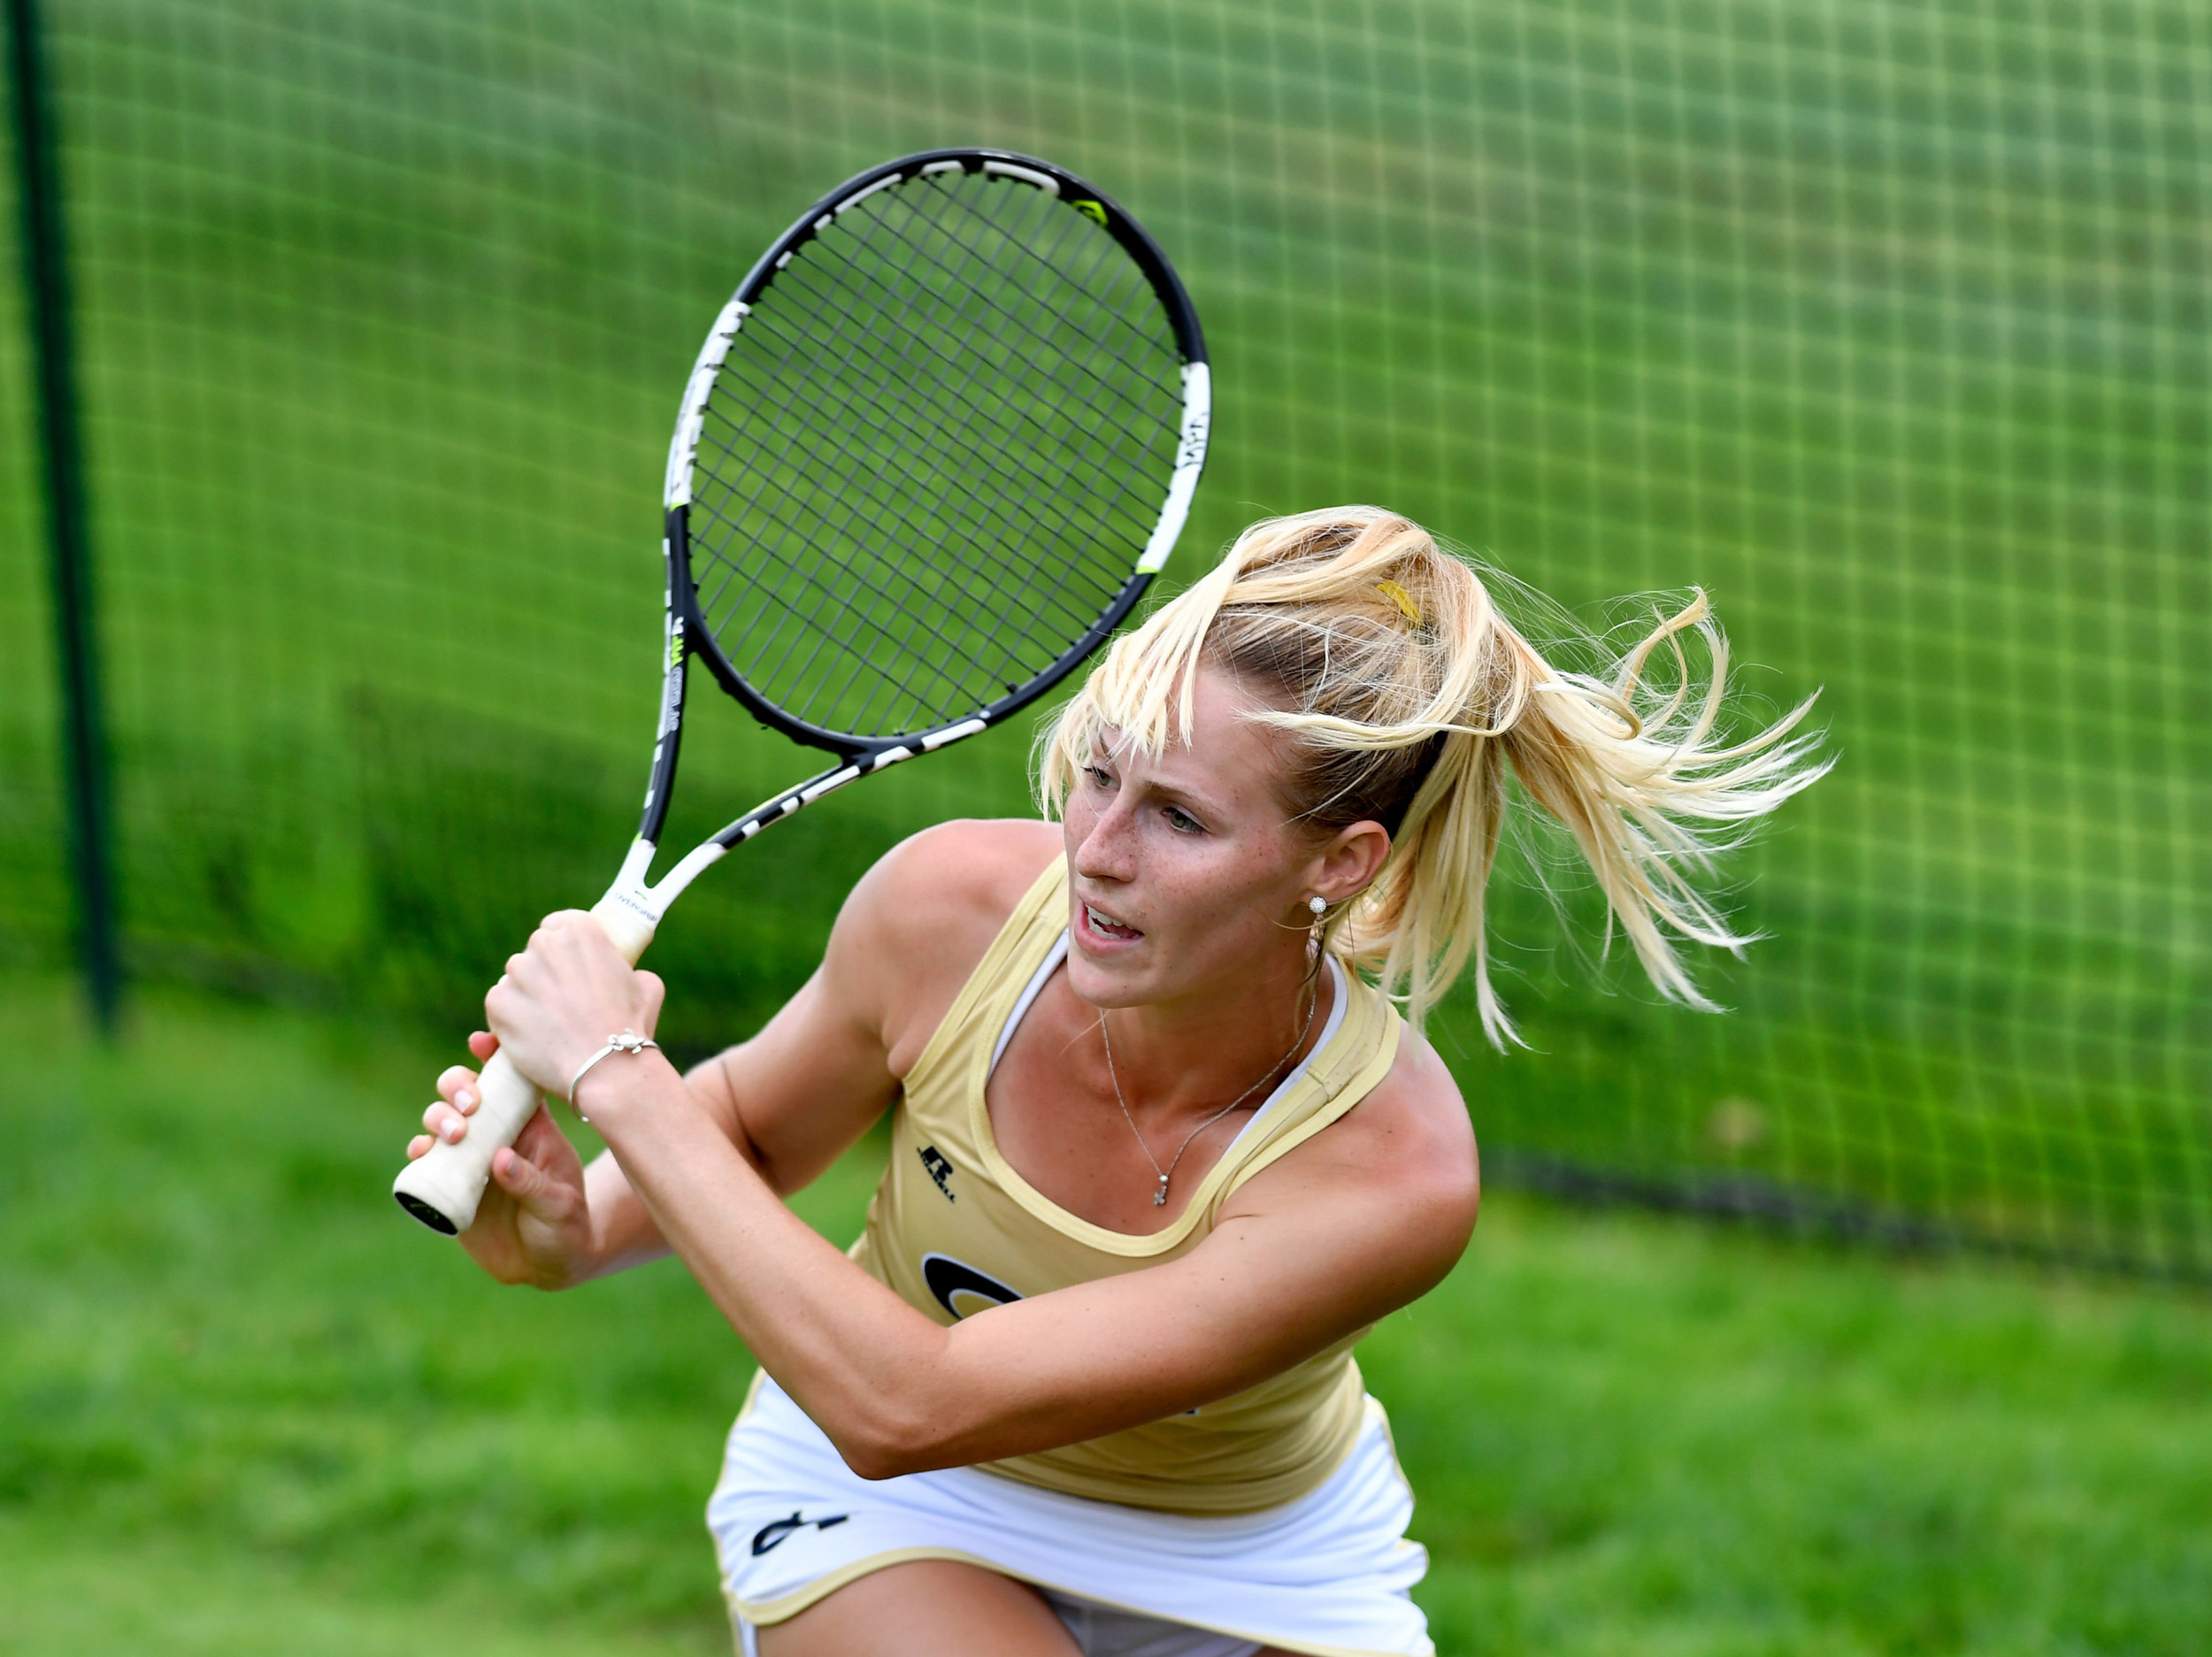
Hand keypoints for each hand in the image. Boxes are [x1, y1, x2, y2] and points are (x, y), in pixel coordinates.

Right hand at [408, 1031, 593, 1287]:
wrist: (546, 1265)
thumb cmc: (565, 1226)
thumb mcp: (560, 1206)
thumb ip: (534, 1184)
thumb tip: (499, 1160)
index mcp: (531, 1125)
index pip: (511, 1079)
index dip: (494, 1055)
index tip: (480, 1042)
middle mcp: (496, 1132)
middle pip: (465, 1091)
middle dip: (458, 1087)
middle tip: (469, 1107)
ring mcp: (469, 1156)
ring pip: (440, 1118)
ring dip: (438, 1116)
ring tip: (454, 1133)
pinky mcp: (448, 1184)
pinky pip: (425, 1159)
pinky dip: (419, 1150)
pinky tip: (423, 1153)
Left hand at [484, 910, 665, 1102]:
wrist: (607, 1067)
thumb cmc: (631, 1027)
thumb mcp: (647, 985)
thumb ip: (628, 969)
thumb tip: (624, 973)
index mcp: (580, 930)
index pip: (557, 925)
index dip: (562, 948)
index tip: (568, 967)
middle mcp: (546, 943)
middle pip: (534, 951)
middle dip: (544, 971)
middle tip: (562, 1001)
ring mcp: (519, 972)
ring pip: (515, 978)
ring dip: (526, 994)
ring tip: (548, 1022)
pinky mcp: (499, 1001)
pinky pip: (499, 1003)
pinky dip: (509, 1018)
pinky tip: (530, 1034)